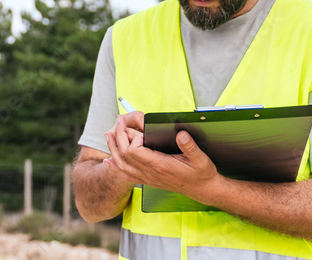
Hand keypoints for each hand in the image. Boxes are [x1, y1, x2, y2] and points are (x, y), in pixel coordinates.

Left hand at [104, 123, 221, 203]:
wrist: (203, 190)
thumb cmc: (202, 174)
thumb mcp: (201, 158)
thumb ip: (190, 146)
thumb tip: (181, 133)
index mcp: (160, 165)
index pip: (135, 151)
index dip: (133, 138)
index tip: (139, 128)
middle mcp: (151, 173)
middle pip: (124, 155)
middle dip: (118, 137)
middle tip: (119, 121)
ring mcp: (148, 178)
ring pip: (122, 165)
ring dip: (113, 149)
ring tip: (108, 135)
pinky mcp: (148, 180)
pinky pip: (126, 175)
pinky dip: (115, 167)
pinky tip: (108, 161)